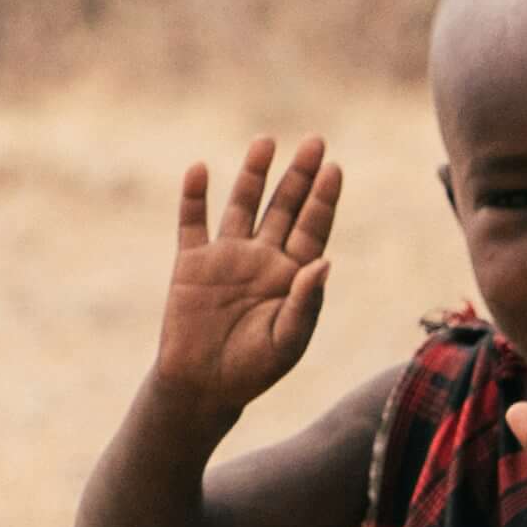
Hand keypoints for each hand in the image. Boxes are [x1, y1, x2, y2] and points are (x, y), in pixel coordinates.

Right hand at [150, 137, 341, 414]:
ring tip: (267, 141)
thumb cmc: (256, 368)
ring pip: (243, 206)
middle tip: (315, 141)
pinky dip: (195, 197)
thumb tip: (325, 261)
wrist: (205, 385)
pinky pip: (192, 223)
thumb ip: (307, 301)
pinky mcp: (191, 264)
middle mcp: (264, 258)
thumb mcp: (290, 339)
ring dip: (253, 175)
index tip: (335, 168)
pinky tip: (201, 168)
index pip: (314, 227)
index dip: (324, 198)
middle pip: (285, 207)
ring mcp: (227, 257)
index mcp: (294, 275)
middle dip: (300, 175)